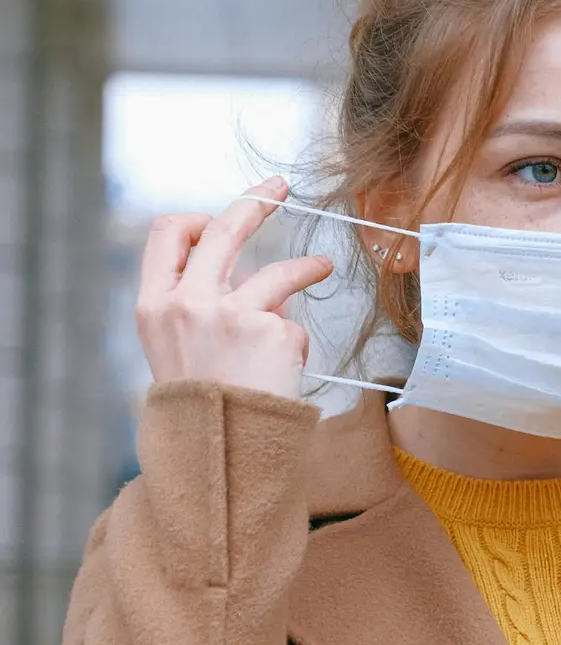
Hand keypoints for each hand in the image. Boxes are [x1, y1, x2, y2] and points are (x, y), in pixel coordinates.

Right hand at [136, 177, 333, 399]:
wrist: (216, 455)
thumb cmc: (200, 407)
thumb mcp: (176, 350)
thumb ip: (199, 308)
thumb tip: (247, 277)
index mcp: (154, 305)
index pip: (167, 234)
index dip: (198, 219)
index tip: (223, 215)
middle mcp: (187, 302)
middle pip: (223, 230)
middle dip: (254, 201)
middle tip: (279, 189)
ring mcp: (230, 314)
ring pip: (276, 273)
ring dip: (305, 267)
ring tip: (322, 266)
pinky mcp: (270, 331)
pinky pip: (292, 327)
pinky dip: (292, 347)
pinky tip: (284, 373)